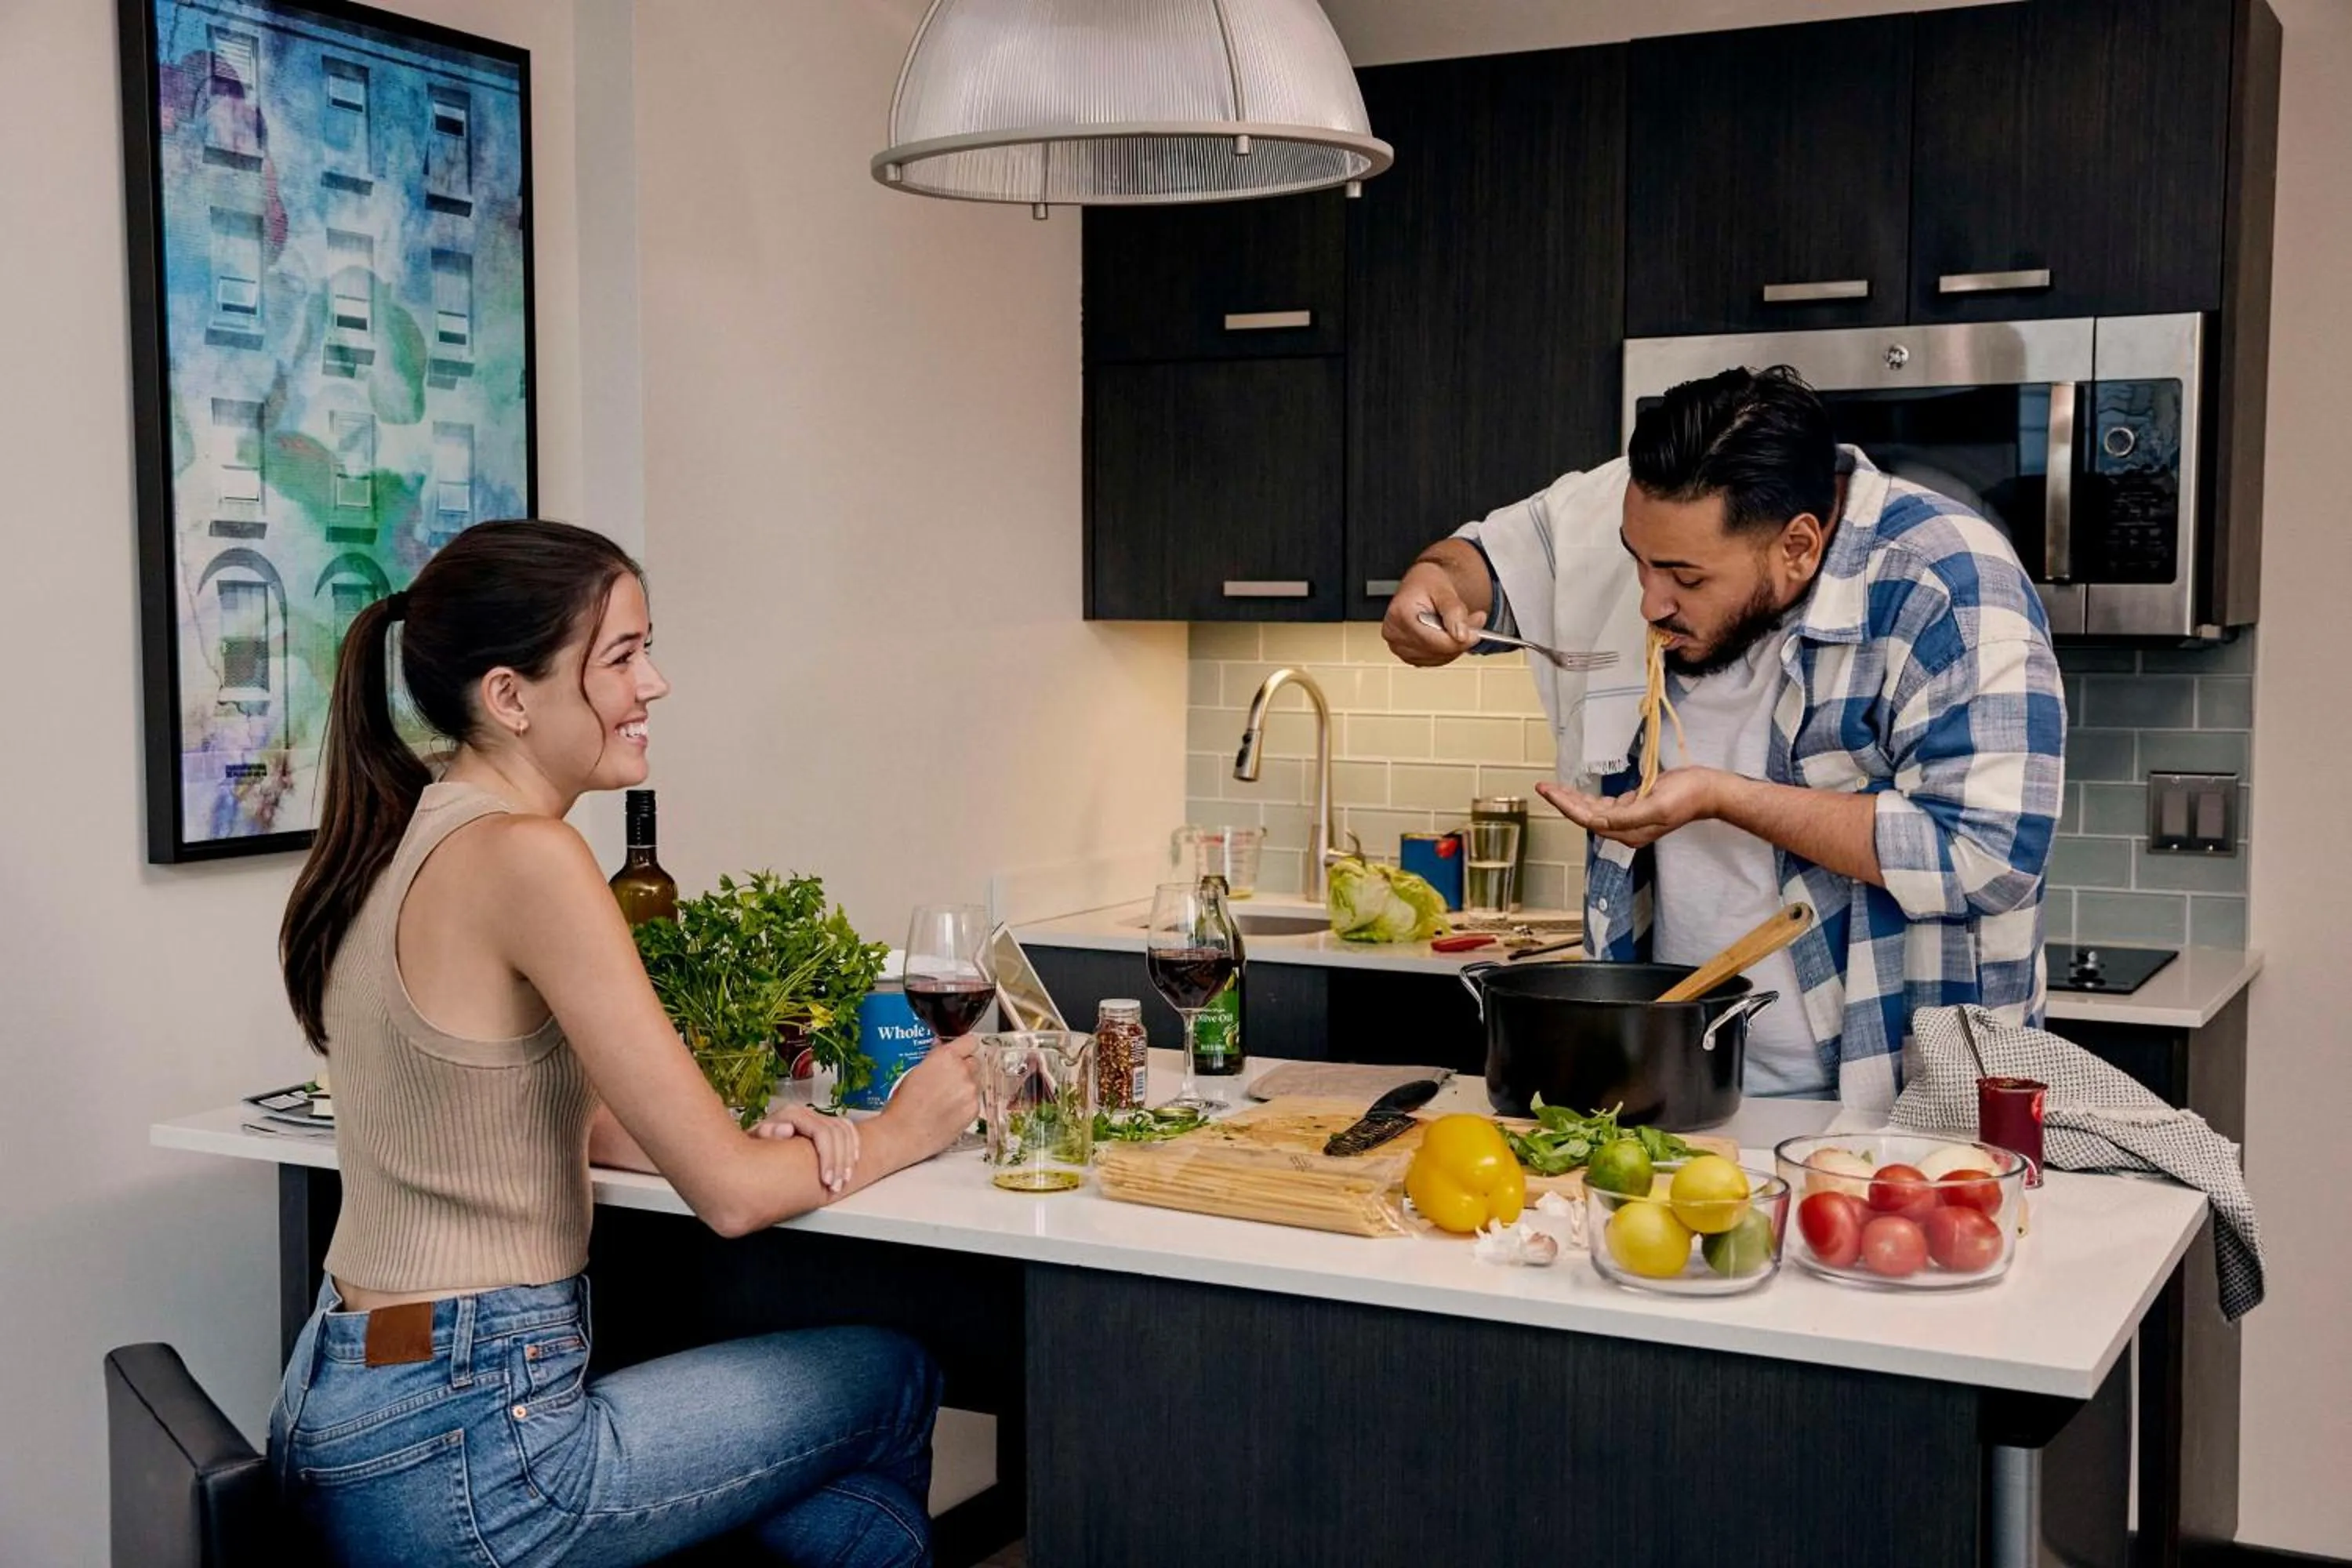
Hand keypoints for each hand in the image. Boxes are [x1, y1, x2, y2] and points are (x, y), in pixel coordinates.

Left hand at [752, 1104, 860, 1192]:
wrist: (750, 1148)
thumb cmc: (752, 1148)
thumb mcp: (754, 1142)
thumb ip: (767, 1134)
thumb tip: (786, 1129)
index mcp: (792, 1114)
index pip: (822, 1132)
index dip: (828, 1157)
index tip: (826, 1181)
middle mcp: (806, 1113)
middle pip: (836, 1133)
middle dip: (840, 1163)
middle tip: (836, 1186)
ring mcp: (816, 1118)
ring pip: (845, 1131)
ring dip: (849, 1157)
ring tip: (844, 1179)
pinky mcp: (823, 1125)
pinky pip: (846, 1129)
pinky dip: (853, 1144)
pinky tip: (853, 1160)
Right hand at [884, 1033, 980, 1155]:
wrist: (904, 1133)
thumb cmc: (903, 1105)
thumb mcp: (914, 1072)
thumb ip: (934, 1059)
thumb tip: (941, 1049)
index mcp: (946, 1057)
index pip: (970, 1042)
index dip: (964, 1048)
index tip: (961, 1053)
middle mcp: (962, 1071)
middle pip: (974, 1063)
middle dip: (964, 1069)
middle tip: (949, 1081)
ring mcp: (970, 1090)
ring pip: (976, 1083)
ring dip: (966, 1087)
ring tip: (946, 1100)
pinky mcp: (974, 1109)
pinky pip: (975, 1101)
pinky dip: (966, 1105)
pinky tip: (949, 1112)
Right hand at [1382, 561, 1486, 667]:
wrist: (1419, 584)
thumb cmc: (1427, 582)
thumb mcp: (1444, 589)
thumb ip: (1455, 612)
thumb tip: (1462, 635)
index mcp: (1400, 615)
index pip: (1433, 641)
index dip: (1459, 640)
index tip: (1477, 632)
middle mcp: (1394, 634)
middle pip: (1436, 651)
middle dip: (1459, 640)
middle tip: (1475, 622)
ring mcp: (1398, 646)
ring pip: (1438, 658)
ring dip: (1454, 645)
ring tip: (1460, 623)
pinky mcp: (1405, 654)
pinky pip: (1434, 660)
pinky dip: (1446, 650)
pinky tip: (1447, 633)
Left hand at [1537, 768, 1730, 848]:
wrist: (1708, 790)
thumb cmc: (1686, 796)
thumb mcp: (1656, 805)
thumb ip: (1625, 817)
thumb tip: (1597, 820)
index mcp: (1629, 831)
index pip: (1588, 819)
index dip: (1566, 806)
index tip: (1548, 792)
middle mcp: (1626, 828)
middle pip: (1586, 815)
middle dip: (1563, 801)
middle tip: (1542, 786)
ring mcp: (1630, 818)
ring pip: (1593, 810)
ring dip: (1573, 799)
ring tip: (1552, 787)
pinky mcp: (1635, 806)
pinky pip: (1605, 804)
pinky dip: (1589, 797)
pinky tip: (1577, 790)